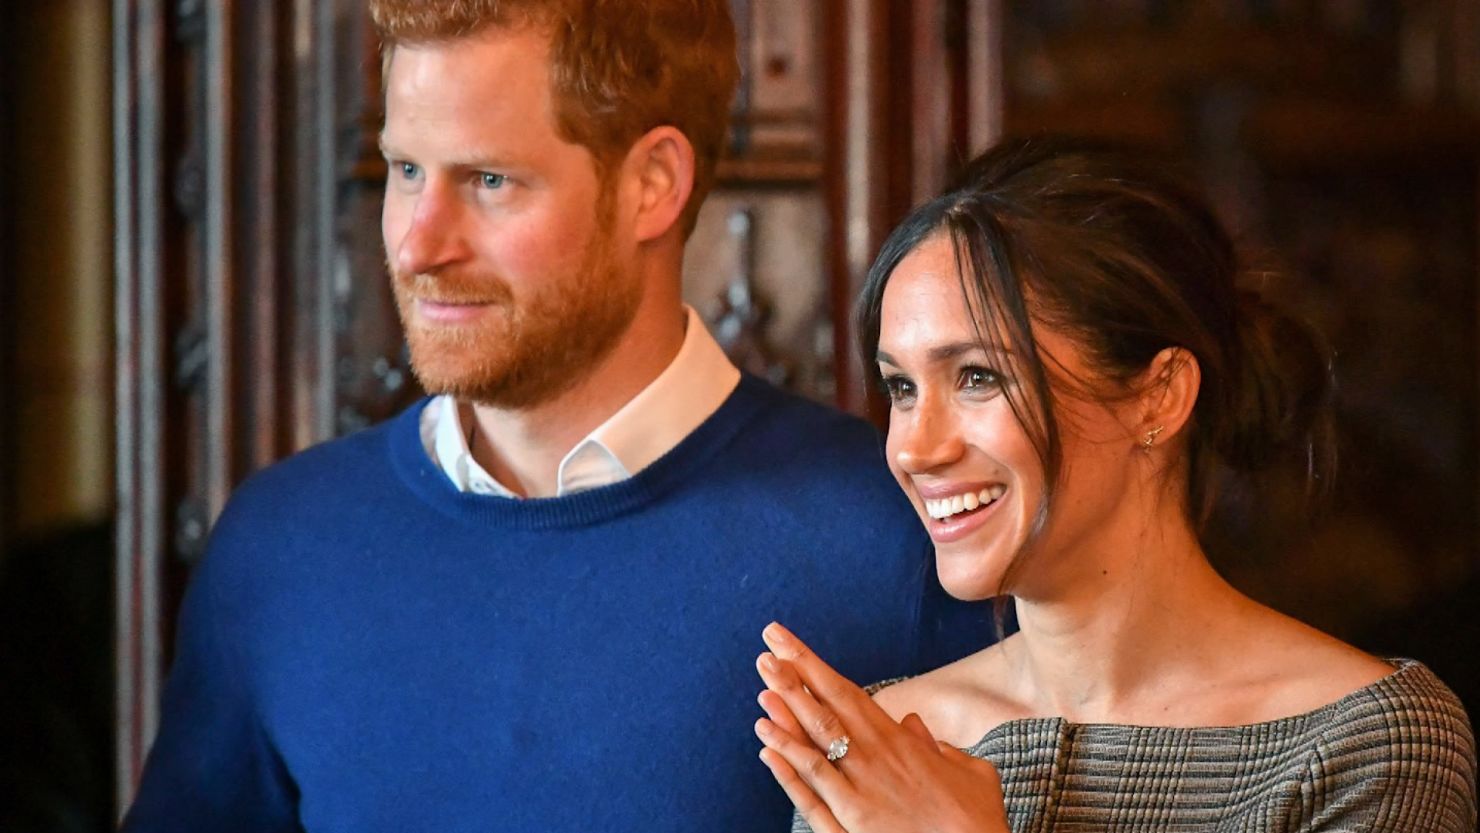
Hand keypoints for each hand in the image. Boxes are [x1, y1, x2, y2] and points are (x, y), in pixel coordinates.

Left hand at [754, 622, 1009, 832]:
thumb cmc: (975, 819)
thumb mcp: (968, 770)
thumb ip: (937, 744)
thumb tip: (914, 723)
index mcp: (899, 739)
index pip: (847, 692)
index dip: (814, 667)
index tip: (788, 644)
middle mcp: (875, 756)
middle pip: (825, 706)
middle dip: (793, 675)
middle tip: (766, 646)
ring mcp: (860, 787)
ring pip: (815, 741)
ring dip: (785, 712)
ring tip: (762, 685)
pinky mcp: (852, 820)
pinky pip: (813, 788)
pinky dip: (788, 765)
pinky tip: (766, 744)